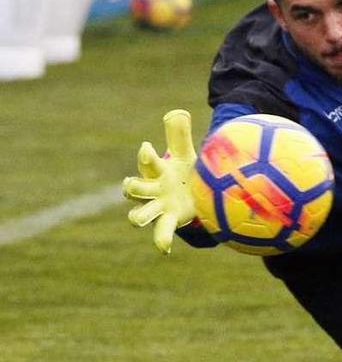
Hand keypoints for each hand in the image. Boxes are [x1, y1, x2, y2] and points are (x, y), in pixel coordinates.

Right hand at [122, 109, 196, 254]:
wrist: (192, 194)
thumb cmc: (184, 171)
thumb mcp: (183, 153)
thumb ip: (179, 135)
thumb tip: (178, 112)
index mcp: (156, 171)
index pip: (147, 162)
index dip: (145, 155)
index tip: (147, 147)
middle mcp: (152, 189)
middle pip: (134, 189)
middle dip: (130, 186)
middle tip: (129, 184)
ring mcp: (157, 207)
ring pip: (139, 214)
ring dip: (137, 216)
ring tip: (136, 219)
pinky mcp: (168, 221)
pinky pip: (161, 233)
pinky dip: (160, 241)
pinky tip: (165, 249)